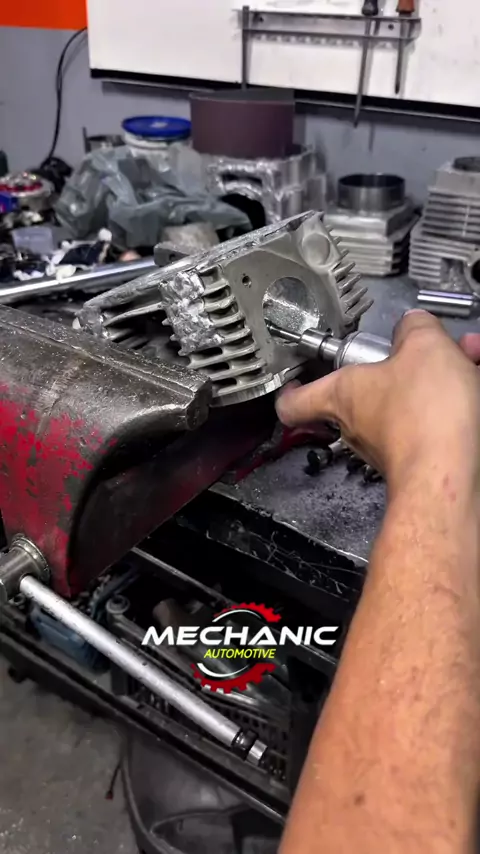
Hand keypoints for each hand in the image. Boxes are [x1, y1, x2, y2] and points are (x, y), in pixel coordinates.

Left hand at [276, 311, 479, 489]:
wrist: (452, 472)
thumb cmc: (426, 418)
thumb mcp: (423, 345)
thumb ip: (414, 327)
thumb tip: (414, 325)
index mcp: (343, 395)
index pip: (295, 401)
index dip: (292, 389)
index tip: (295, 379)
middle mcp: (359, 425)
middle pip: (370, 390)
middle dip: (404, 366)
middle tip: (428, 352)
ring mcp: (389, 447)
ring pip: (409, 404)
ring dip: (438, 381)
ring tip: (468, 362)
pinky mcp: (421, 459)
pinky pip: (434, 422)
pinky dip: (455, 404)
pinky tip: (477, 386)